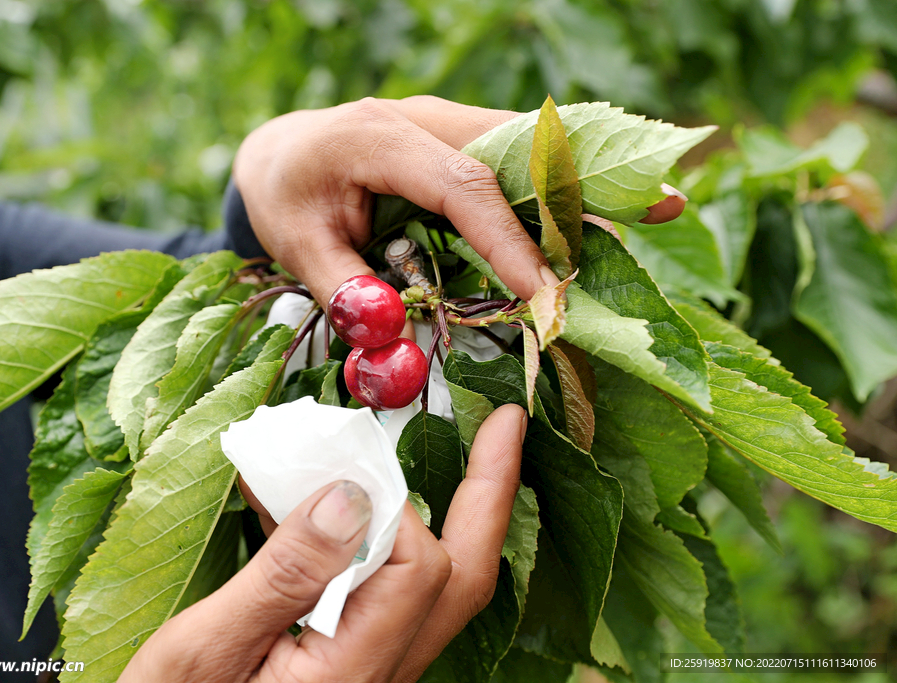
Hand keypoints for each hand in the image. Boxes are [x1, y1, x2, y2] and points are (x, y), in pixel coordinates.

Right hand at [119, 404, 526, 682]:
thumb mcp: (204, 649)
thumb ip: (283, 576)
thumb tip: (348, 496)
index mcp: (351, 676)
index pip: (418, 570)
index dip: (390, 507)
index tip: (342, 470)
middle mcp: (381, 676)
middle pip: (462, 580)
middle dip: (487, 496)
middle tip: (504, 428)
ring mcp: (375, 672)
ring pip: (440, 589)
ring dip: (457, 516)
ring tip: (472, 457)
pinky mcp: (355, 664)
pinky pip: (398, 595)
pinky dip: (396, 540)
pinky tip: (375, 509)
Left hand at [233, 95, 685, 306]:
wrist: (281, 155)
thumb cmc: (289, 198)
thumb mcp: (298, 245)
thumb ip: (345, 291)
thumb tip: (398, 346)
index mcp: (378, 138)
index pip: (461, 186)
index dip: (509, 240)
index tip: (543, 294)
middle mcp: (424, 119)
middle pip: (516, 149)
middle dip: (585, 185)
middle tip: (662, 205)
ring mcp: (447, 123)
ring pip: (528, 147)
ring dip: (588, 179)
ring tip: (659, 201)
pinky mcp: (460, 139)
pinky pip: (519, 158)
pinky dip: (563, 184)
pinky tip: (608, 207)